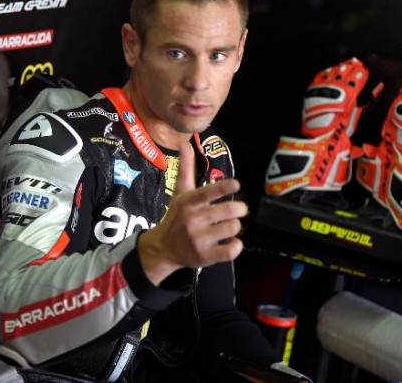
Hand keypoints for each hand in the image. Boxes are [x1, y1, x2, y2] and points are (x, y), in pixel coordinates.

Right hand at [138, 143, 246, 285]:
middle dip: (238, 208)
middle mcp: (192, 220)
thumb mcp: (179, 192)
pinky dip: (236, 246)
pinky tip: (230, 241)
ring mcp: (198, 240)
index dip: (224, 187)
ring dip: (235, 226)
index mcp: (188, 202)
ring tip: (227, 226)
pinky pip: (231, 251)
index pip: (208, 192)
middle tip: (237, 209)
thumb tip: (183, 144)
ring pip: (233, 228)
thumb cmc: (176, 216)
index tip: (236, 184)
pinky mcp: (205, 256)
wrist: (162, 248)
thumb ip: (185, 168)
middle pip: (229, 211)